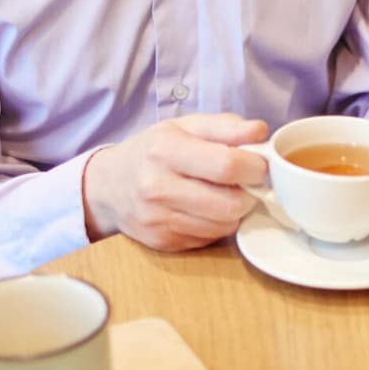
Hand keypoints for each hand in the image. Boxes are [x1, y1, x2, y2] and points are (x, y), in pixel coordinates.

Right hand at [82, 114, 268, 250]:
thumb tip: (259, 131)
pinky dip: (216, 225)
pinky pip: (209, 239)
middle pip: (230, 203)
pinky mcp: (162, 242)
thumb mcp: (184, 126)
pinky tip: (205, 210)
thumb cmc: (153, 151)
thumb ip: (225, 126)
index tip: (260, 165)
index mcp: (164, 150)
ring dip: (235, 211)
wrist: (108, 186)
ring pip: (224, 225)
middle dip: (249, 193)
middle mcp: (157, 187)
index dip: (255, 167)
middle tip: (246, 183)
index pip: (227, 165)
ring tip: (224, 194)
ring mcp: (157, 220)